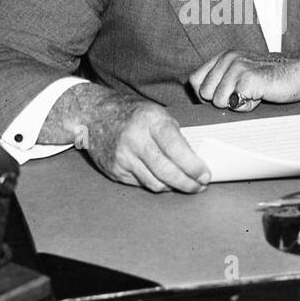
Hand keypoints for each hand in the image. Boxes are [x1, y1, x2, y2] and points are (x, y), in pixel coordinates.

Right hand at [74, 88, 209, 192]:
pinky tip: (163, 179)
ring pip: (155, 183)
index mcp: (150, 121)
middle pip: (166, 172)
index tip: (205, 175)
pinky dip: (155, 183)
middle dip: (187, 183)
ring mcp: (122, 157)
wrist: (94, 114)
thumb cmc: (132, 113)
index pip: (176, 149)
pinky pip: (141, 184)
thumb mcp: (157, 114)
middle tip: (200, 186)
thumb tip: (195, 162)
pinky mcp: (114, 170)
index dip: (193, 166)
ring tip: (184, 184)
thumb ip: (175, 137)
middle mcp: (135, 139)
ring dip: (173, 187)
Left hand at [189, 49, 299, 110]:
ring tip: (254, 94)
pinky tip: (260, 96)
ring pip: (218, 101)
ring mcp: (237, 67)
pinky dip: (248, 107)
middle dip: (222, 101)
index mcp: (223, 56)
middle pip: (204, 93)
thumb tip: (201, 99)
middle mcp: (228, 58)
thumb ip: (222, 81)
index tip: (225, 98)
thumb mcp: (242, 73)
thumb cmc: (273, 77)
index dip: (206, 95)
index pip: (195, 80)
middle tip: (244, 94)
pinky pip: (235, 104)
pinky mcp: (248, 79)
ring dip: (236, 104)